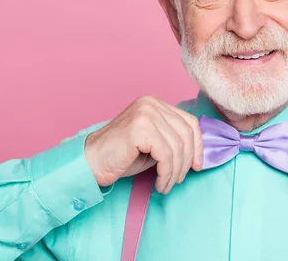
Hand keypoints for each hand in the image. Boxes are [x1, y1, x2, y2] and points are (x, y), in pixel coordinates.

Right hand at [84, 95, 202, 193]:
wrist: (89, 162)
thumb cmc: (121, 156)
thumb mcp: (154, 144)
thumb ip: (173, 140)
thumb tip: (198, 152)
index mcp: (156, 103)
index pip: (189, 122)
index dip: (198, 145)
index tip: (198, 166)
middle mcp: (151, 103)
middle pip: (187, 133)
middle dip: (187, 161)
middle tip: (180, 179)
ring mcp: (146, 113)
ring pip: (178, 146)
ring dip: (175, 171)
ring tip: (167, 184)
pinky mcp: (141, 127)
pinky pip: (166, 154)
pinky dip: (167, 173)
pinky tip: (161, 184)